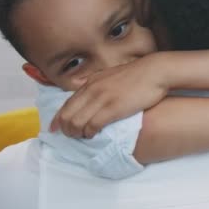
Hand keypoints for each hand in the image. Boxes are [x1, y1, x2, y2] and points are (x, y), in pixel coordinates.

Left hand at [50, 55, 167, 137]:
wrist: (155, 71)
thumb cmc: (137, 75)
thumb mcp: (111, 76)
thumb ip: (98, 84)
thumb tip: (89, 92)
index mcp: (91, 83)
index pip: (66, 104)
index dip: (57, 119)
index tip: (54, 130)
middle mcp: (92, 90)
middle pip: (67, 115)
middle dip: (66, 130)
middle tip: (71, 137)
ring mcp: (101, 99)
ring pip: (76, 122)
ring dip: (76, 134)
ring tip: (83, 138)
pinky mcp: (112, 108)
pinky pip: (92, 125)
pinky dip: (89, 133)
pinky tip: (94, 135)